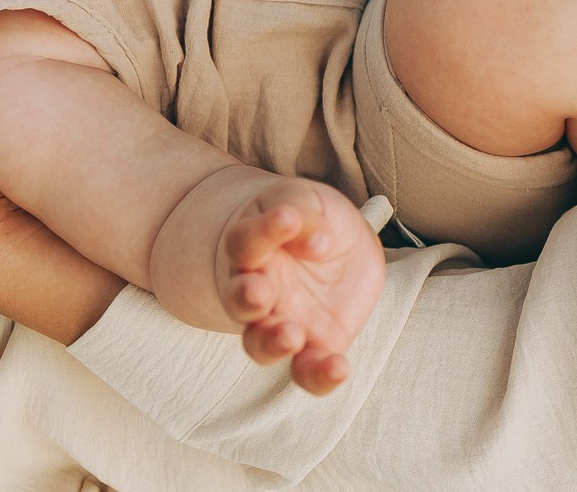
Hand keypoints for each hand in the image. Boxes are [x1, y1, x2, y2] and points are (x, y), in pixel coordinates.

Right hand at [216, 178, 385, 394]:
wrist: (330, 243)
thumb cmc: (310, 218)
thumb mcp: (311, 200)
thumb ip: (307, 214)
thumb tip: (317, 240)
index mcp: (252, 246)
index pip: (246, 240)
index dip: (265, 230)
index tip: (288, 216)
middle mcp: (257, 288)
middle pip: (238, 299)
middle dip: (246, 298)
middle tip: (260, 292)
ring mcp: (281, 321)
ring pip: (259, 343)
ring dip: (271, 341)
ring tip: (291, 335)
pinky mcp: (313, 345)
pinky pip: (306, 370)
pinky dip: (318, 375)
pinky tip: (339, 367)